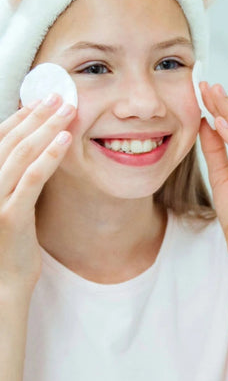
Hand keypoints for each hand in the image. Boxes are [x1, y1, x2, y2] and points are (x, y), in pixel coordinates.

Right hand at [0, 95, 74, 298]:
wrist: (2, 285)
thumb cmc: (8, 244)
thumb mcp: (9, 204)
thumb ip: (16, 178)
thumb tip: (36, 149)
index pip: (0, 139)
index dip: (22, 117)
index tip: (44, 99)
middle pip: (10, 140)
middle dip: (36, 115)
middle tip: (61, 95)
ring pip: (20, 154)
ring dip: (45, 128)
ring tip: (67, 109)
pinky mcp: (10, 216)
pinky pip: (31, 179)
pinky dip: (48, 156)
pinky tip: (65, 140)